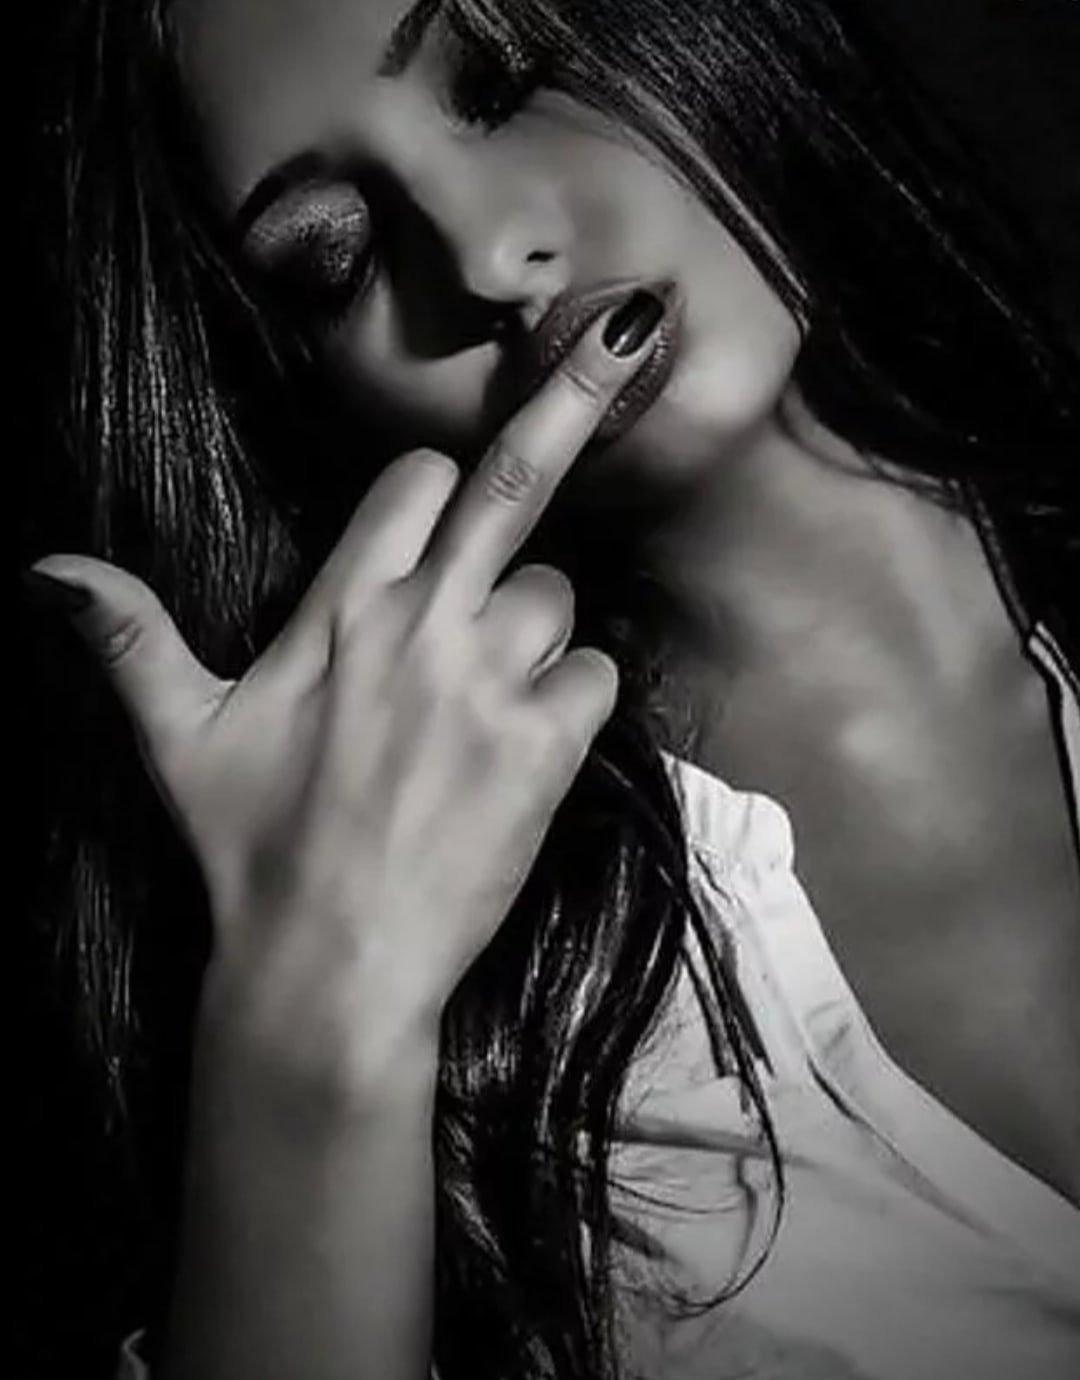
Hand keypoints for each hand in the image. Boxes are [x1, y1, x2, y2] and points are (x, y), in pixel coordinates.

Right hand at [31, 286, 668, 1097]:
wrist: (330, 965)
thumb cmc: (252, 847)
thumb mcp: (177, 738)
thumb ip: (126, 637)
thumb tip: (39, 567)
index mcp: (340, 606)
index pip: (415, 478)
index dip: (432, 486)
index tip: (444, 499)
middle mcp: (422, 622)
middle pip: (514, 481)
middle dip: (572, 397)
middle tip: (628, 328)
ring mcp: (490, 680)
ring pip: (559, 594)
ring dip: (537, 628)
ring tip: (486, 697)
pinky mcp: (546, 745)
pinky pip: (596, 676)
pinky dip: (572, 699)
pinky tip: (526, 745)